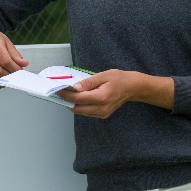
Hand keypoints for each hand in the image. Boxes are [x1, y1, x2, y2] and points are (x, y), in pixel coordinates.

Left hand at [59, 70, 173, 117]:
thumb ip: (89, 82)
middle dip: (66, 101)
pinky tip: (77, 98)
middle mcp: (101, 108)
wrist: (132, 88)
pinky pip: (87, 112)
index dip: (66, 95)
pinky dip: (80, 106)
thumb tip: (75, 87)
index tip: (57, 90)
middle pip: (77, 108)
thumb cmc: (119, 79)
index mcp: (101, 97)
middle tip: (59, 92)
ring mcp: (102, 113)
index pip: (78, 99)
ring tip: (66, 94)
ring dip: (72, 104)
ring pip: (81, 112)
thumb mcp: (104, 75)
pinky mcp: (102, 115)